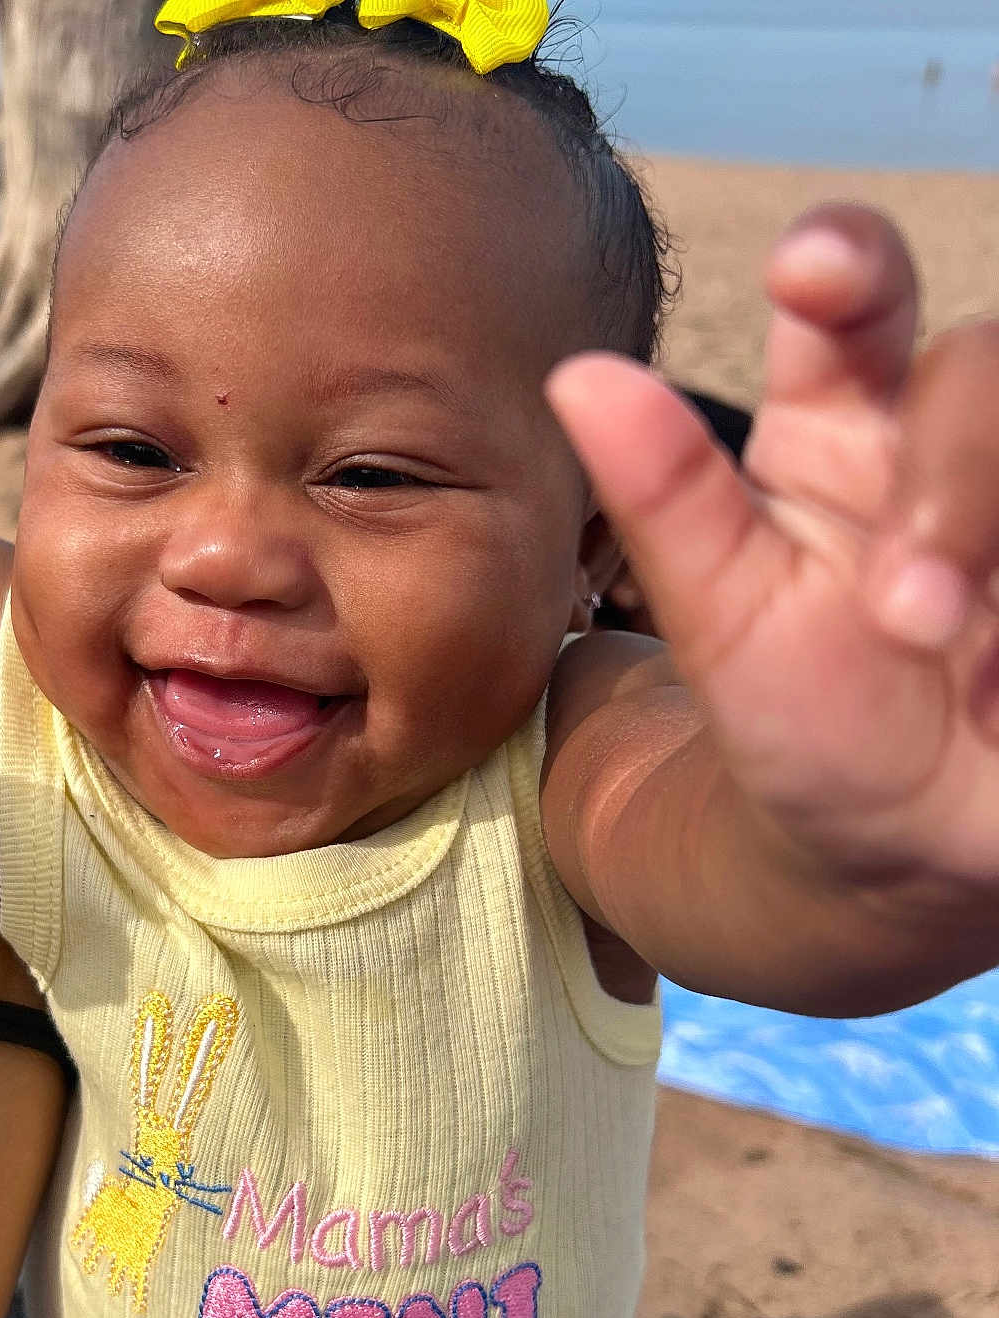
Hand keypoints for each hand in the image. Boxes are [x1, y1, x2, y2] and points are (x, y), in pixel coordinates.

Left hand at [547, 204, 998, 892]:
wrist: (874, 840)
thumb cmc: (793, 711)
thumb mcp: (718, 614)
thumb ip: (663, 497)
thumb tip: (575, 376)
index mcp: (840, 435)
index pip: (853, 305)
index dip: (846, 261)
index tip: (806, 270)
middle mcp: (944, 453)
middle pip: (980, 374)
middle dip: (957, 475)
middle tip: (905, 613)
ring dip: (997, 526)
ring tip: (965, 671)